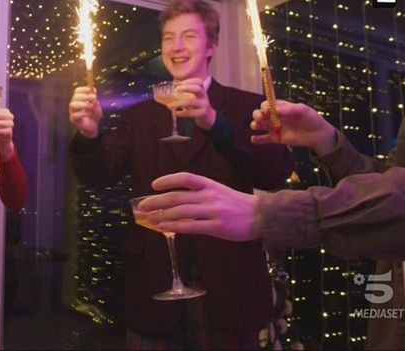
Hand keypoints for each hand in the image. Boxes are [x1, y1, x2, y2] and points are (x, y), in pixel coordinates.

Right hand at [68, 86, 101, 138]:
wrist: (93, 126)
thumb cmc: (93, 114)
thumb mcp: (96, 105)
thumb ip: (94, 98)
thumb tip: (94, 89)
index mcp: (78, 99)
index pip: (77, 91)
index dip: (83, 89)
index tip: (90, 89)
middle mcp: (74, 104)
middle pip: (75, 97)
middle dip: (85, 96)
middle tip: (94, 97)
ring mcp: (72, 112)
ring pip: (73, 105)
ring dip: (83, 104)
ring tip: (91, 106)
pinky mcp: (73, 119)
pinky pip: (75, 115)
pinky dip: (83, 113)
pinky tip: (89, 113)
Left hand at [138, 172, 259, 240]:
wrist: (261, 215)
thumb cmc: (236, 204)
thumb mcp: (218, 191)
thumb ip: (199, 194)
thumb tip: (173, 202)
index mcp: (209, 184)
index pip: (185, 178)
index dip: (168, 180)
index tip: (154, 185)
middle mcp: (210, 195)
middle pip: (178, 196)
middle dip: (157, 201)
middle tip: (143, 206)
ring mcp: (213, 211)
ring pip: (182, 211)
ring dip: (163, 215)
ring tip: (151, 219)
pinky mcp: (216, 226)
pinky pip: (191, 226)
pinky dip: (174, 226)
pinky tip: (164, 227)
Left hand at [171, 78, 216, 129]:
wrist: (207, 116)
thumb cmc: (196, 104)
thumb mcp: (193, 96)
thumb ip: (184, 93)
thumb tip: (169, 88)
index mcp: (201, 90)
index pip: (199, 82)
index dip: (190, 81)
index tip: (180, 83)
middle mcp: (203, 96)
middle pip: (198, 89)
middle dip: (186, 88)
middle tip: (176, 89)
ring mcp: (204, 105)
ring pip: (192, 102)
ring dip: (179, 103)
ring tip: (170, 106)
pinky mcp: (202, 114)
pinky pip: (191, 113)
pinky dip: (182, 113)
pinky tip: (175, 113)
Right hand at [251, 100, 336, 154]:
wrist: (318, 134)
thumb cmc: (311, 119)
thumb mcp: (303, 110)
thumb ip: (289, 109)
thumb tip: (275, 109)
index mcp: (281, 107)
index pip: (267, 104)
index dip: (265, 106)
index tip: (267, 110)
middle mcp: (275, 116)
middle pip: (260, 113)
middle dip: (257, 115)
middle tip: (260, 118)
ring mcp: (275, 127)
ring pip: (259, 125)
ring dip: (255, 125)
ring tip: (256, 127)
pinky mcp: (276, 139)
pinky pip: (264, 139)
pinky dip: (257, 139)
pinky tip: (254, 139)